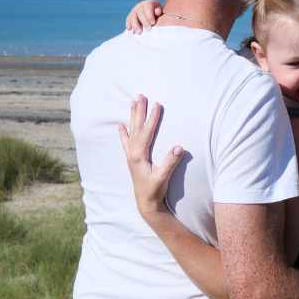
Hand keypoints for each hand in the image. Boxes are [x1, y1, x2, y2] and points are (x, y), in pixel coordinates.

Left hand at [117, 95, 183, 223]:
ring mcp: (131, 155)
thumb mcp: (163, 177)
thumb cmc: (155, 190)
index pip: (146, 132)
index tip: (157, 105)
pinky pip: (126, 142)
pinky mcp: (132, 159)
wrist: (146, 203)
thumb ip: (170, 162)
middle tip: (140, 96)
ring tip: (133, 102)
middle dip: (139, 111)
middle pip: (136, 127)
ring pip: (131, 131)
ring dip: (132, 116)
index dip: (152, 119)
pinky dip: (123, 133)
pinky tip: (120, 126)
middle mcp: (132, 153)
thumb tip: (179, 147)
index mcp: (138, 155)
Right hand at [125, 0, 163, 32]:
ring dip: (135, 24)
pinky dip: (129, 24)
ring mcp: (136, 11)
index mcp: (152, 3)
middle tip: (148, 29)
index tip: (153, 23)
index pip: (148, 6)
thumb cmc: (165, 20)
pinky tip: (130, 29)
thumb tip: (157, 12)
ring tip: (139, 32)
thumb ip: (162, 13)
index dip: (149, 14)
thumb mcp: (166, 15)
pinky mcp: (132, 17)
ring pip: (133, 15)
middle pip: (140, 11)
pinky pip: (128, 19)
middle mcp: (143, 5)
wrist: (160, 23)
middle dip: (144, 21)